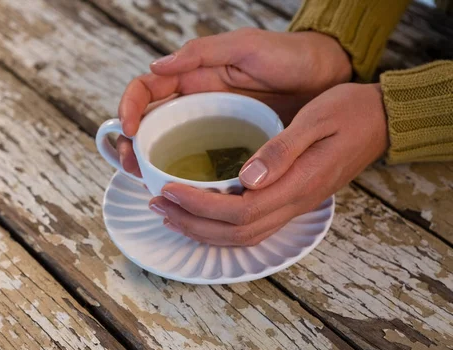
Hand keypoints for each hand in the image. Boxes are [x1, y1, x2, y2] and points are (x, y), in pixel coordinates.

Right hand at [117, 28, 351, 175]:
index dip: (129, 107)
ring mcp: (212, 129)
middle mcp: (196, 105)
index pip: (147, 91)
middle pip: (150, 126)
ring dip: (153, 166)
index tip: (128, 128)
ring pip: (170, 150)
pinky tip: (183, 194)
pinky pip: (200, 166)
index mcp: (194, 78)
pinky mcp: (230, 149)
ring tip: (150, 185)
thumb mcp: (246, 47)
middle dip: (133, 145)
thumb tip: (156, 67)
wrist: (328, 78)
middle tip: (132, 164)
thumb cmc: (289, 56)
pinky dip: (186, 180)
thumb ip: (202, 53)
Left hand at [148, 83, 387, 245]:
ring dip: (203, 230)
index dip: (198, 206)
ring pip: (243, 237)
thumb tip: (246, 178)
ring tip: (169, 212)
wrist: (381, 122)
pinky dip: (221, 228)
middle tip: (157, 202)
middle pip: (235, 233)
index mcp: (296, 185)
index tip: (168, 188)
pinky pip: (252, 229)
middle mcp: (293, 204)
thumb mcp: (316, 121)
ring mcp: (294, 207)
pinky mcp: (292, 202)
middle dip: (191, 222)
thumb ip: (281, 151)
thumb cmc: (349, 114)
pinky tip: (201, 214)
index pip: (239, 212)